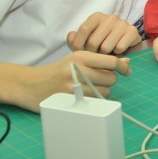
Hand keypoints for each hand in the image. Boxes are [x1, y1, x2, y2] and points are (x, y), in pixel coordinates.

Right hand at [17, 51, 131, 111]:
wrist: (30, 84)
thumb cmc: (57, 71)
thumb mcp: (76, 59)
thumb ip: (101, 60)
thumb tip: (126, 62)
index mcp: (81, 56)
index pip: (111, 61)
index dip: (123, 67)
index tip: (127, 71)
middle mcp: (78, 69)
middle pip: (111, 78)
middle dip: (109, 80)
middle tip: (98, 80)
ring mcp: (73, 86)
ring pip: (105, 91)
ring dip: (101, 91)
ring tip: (88, 88)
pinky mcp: (69, 100)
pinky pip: (94, 102)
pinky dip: (93, 100)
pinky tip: (84, 96)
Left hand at [67, 12, 141, 54]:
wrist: (125, 46)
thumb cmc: (102, 43)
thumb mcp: (85, 42)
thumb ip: (74, 40)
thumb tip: (71, 36)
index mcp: (97, 17)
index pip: (84, 30)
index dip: (79, 45)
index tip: (81, 53)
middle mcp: (110, 17)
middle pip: (93, 41)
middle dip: (93, 53)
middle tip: (96, 55)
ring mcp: (122, 23)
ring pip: (106, 47)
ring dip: (105, 55)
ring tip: (107, 53)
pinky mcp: (132, 31)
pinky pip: (119, 48)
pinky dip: (117, 54)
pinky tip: (118, 51)